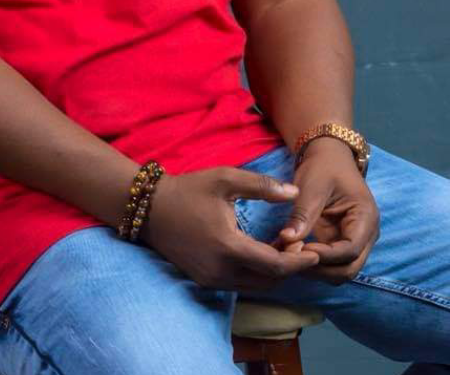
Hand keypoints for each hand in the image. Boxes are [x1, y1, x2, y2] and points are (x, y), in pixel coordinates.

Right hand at [142, 166, 319, 293]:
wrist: (149, 208)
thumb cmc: (188, 189)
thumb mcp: (225, 179)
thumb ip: (261, 186)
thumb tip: (295, 193)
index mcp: (228, 247)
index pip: (275, 265)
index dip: (299, 262)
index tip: (317, 253)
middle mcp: (221, 271)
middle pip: (269, 281)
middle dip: (289, 268)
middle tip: (302, 248)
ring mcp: (211, 279)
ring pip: (255, 285)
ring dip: (273, 272)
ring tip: (284, 249)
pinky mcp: (204, 281)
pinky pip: (240, 283)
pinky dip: (256, 273)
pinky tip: (261, 253)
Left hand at [274, 137, 379, 283]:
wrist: (327, 157)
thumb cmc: (323, 167)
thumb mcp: (312, 186)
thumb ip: (303, 214)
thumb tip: (287, 240)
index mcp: (365, 218)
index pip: (350, 250)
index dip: (325, 255)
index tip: (299, 249)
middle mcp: (365, 236)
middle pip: (348, 268)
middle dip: (320, 268)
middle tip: (290, 258)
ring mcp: (353, 242)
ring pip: (338, 271)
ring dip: (315, 269)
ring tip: (288, 255)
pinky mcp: (338, 244)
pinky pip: (328, 263)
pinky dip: (311, 263)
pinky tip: (290, 253)